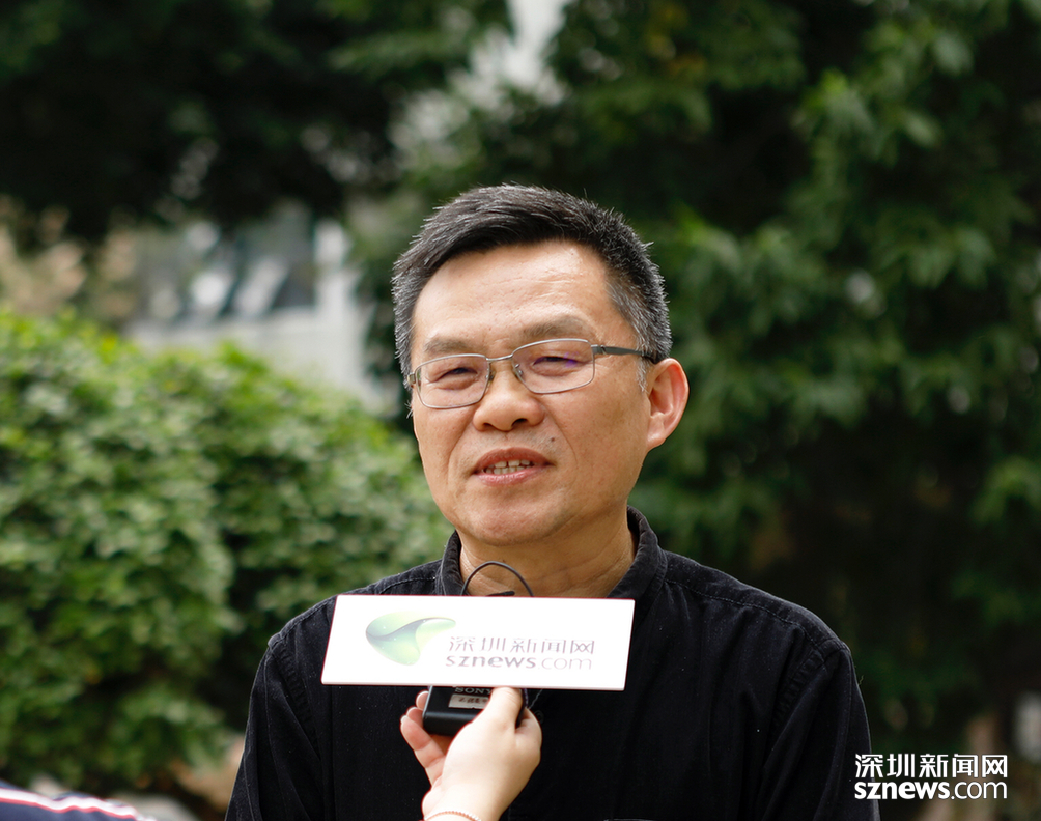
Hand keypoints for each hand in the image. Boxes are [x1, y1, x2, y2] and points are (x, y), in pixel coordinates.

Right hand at [400, 687, 540, 820]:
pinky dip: (423, 738)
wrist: (457, 810)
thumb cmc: (482, 773)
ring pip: (455, 736)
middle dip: (459, 706)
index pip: (521, 715)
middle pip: (483, 723)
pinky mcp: (453, 777)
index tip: (492, 686)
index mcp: (522, 745)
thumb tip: (511, 685)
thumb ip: (504, 699)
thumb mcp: (496, 722)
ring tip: (421, 705)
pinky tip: (411, 725)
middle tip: (448, 692)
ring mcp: (477, 768)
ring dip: (435, 719)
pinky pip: (438, 752)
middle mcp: (502, 758)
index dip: (507, 698)